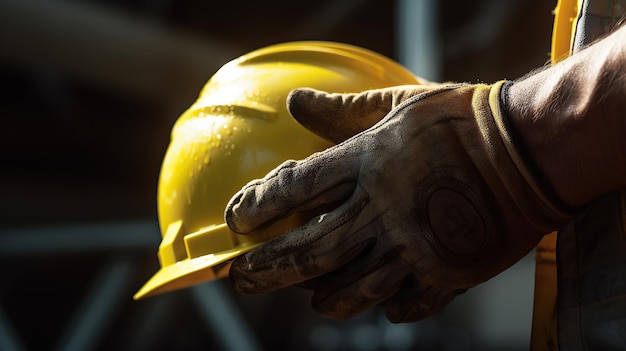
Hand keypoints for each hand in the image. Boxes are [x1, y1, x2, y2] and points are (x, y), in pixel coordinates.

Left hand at [225, 81, 572, 321]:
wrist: (533, 150)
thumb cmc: (464, 120)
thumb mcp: (400, 105)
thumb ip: (344, 109)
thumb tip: (295, 102)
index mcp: (368, 163)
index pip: (294, 189)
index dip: (256, 206)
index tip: (237, 220)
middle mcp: (382, 210)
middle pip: (309, 251)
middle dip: (267, 270)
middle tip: (243, 280)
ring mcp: (413, 247)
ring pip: (350, 290)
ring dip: (322, 299)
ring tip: (310, 299)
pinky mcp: (446, 274)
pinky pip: (404, 306)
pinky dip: (387, 308)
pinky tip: (380, 303)